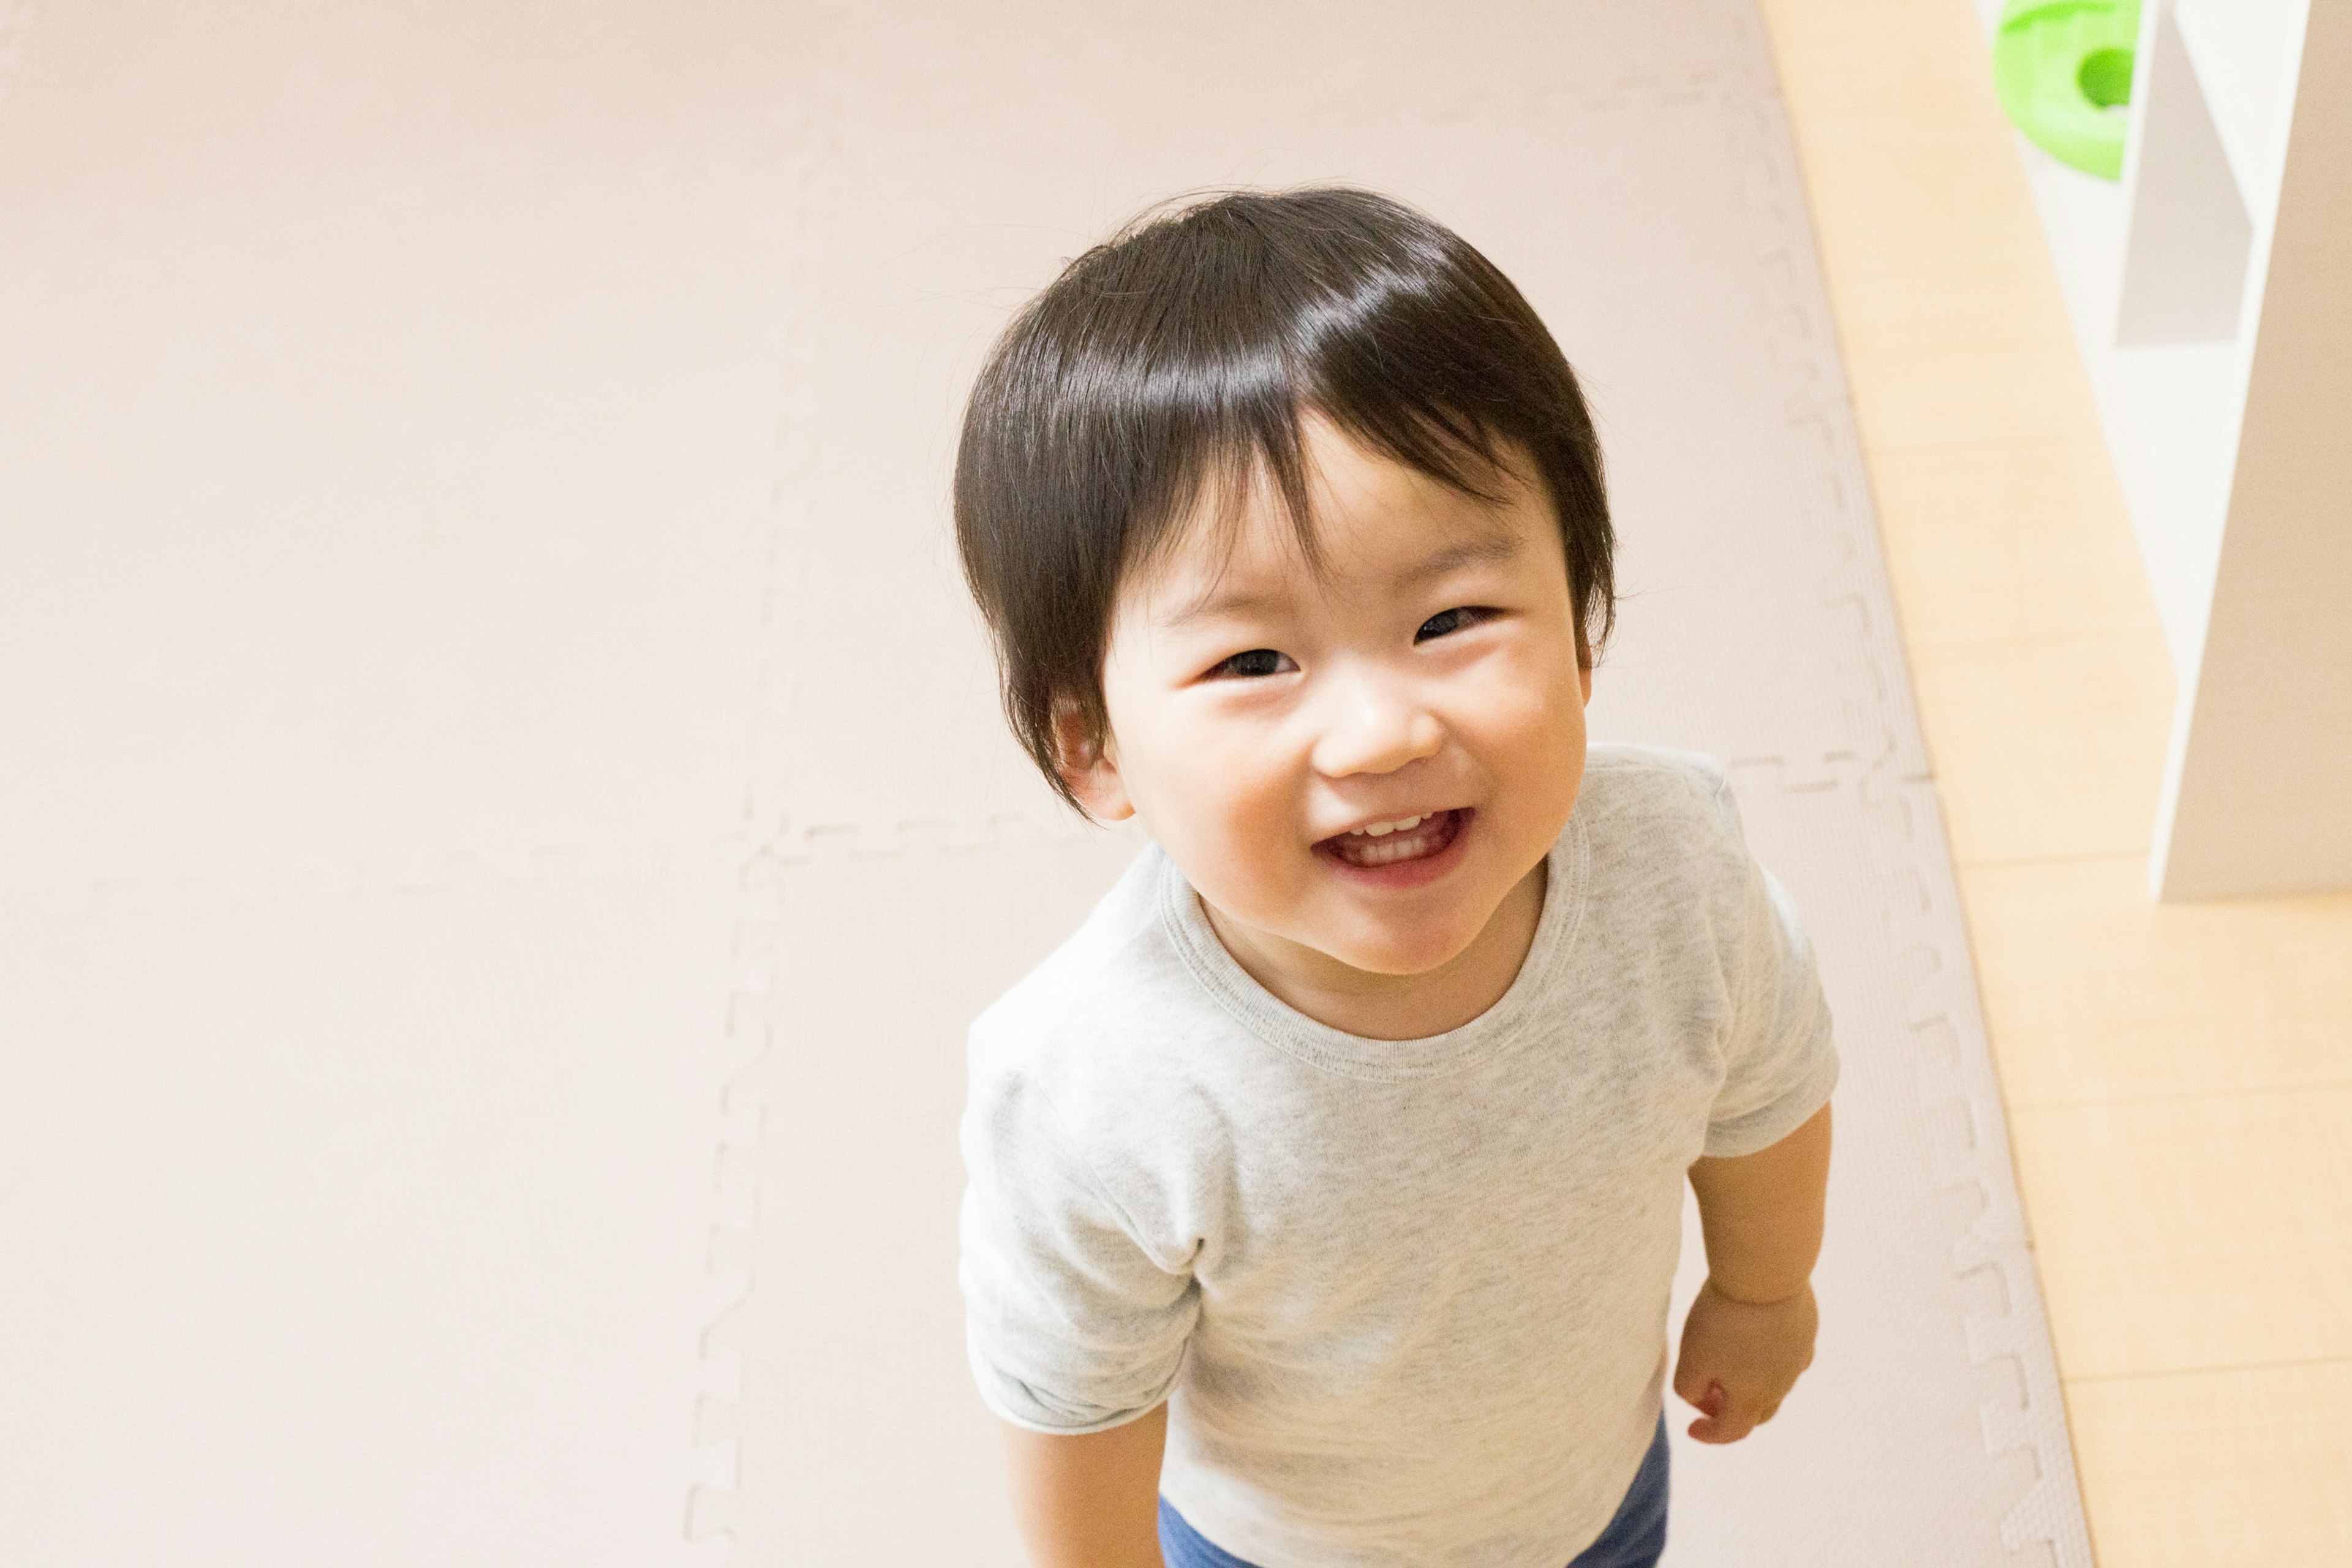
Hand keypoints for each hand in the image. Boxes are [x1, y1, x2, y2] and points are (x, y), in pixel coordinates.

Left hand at [1671, 1276, 1816, 1443]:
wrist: (1767, 1273)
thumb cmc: (1723, 1318)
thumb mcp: (1692, 1357)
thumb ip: (1689, 1388)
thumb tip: (1699, 1398)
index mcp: (1752, 1397)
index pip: (1732, 1431)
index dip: (1710, 1435)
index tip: (1692, 1429)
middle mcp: (1781, 1384)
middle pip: (1758, 1412)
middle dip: (1732, 1411)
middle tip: (1709, 1395)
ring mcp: (1799, 1357)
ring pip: (1776, 1383)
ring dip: (1751, 1383)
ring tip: (1728, 1364)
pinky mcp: (1806, 1329)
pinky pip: (1789, 1353)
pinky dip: (1771, 1357)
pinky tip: (1756, 1338)